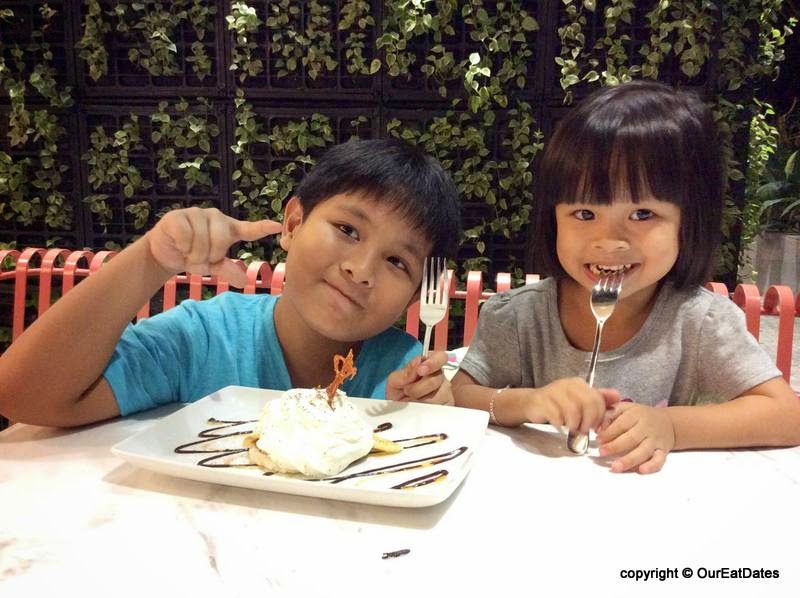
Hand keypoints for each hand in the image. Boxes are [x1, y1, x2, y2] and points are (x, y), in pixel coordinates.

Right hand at [147, 207, 281, 287]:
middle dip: (211, 255)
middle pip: (222, 239)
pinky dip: (183, 246)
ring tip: (189, 253)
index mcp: (228, 229)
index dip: (262, 227)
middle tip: (202, 259)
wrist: (165, 254)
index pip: (249, 229)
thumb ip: (227, 270)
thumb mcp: (213, 267)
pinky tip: (179, 245)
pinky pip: (185, 234)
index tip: (277, 226)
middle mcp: (216, 218)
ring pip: (202, 239)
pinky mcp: (178, 216)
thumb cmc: (194, 256)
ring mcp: (197, 214)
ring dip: (194, 253)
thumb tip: (243, 281)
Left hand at [385, 351, 453, 405]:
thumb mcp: (395, 382)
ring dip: (422, 399)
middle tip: (409, 391)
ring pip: (441, 393)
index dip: (432, 362)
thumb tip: (418, 366)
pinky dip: (428, 409)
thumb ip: (405, 372)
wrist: (399, 415)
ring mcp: (445, 392)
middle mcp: (439, 377)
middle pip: (439, 376)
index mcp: (427, 366)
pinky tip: (421, 409)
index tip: (420, 371)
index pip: (440, 357)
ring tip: (411, 402)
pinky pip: (442, 406)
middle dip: (421, 385)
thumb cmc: (398, 395)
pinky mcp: (448, 406)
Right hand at [522, 377, 619, 433]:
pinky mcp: (542, 401)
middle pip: (587, 403)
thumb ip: (598, 399)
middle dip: (588, 421)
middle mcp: (567, 384)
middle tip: (584, 430)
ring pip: (572, 410)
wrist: (532, 404)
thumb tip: (618, 396)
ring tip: (573, 429)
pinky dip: (560, 424)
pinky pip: (556, 415)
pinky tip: (560, 426)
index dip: (599, 416)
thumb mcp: (580, 401)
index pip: (597, 399)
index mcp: (579, 384)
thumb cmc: (558, 405)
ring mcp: (554, 391)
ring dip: (574, 424)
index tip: (595, 426)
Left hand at [596, 402, 675, 473]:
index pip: (622, 424)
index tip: (599, 439)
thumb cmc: (641, 416)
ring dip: (629, 460)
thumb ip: (610, 414)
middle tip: (602, 452)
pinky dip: (652, 465)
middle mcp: (646, 427)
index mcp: (636, 414)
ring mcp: (655, 440)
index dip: (609, 432)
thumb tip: (597, 427)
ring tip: (615, 467)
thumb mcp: (625, 408)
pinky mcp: (663, 451)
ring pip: (643, 451)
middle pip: (631, 438)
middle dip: (615, 446)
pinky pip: (659, 459)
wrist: (668, 422)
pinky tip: (642, 470)